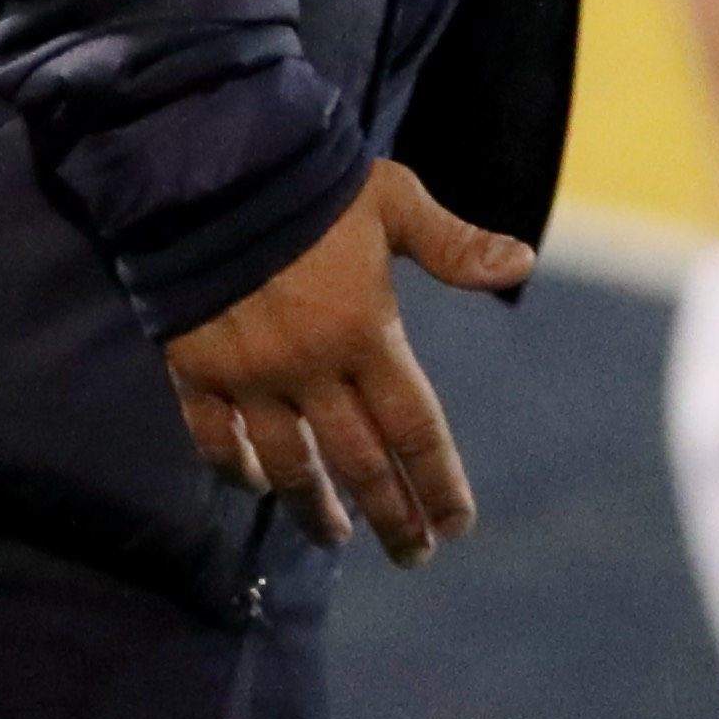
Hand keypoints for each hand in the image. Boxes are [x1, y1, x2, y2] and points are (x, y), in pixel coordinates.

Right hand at [160, 158, 532, 565]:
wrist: (207, 164)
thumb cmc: (310, 180)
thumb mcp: (392, 200)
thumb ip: (452, 244)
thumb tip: (523, 262)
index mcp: (364, 333)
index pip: (413, 429)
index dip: (437, 482)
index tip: (456, 525)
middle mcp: (309, 368)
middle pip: (359, 462)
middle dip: (391, 516)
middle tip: (414, 555)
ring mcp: (249, 375)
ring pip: (287, 464)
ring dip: (315, 509)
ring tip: (333, 538)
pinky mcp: (195, 367)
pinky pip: (214, 435)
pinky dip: (234, 466)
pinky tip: (253, 484)